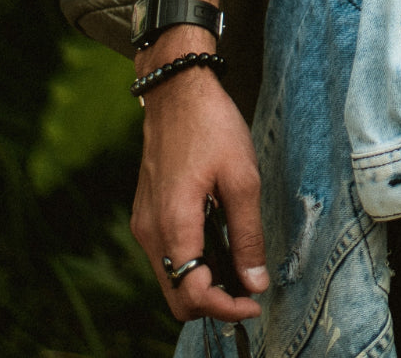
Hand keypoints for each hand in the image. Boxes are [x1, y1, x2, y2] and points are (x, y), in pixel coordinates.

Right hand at [130, 27, 267, 321]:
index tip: (255, 303)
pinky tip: (221, 245)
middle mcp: (150, 231)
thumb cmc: (212, 128)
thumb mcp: (243, 179)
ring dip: (204, 283)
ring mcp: (144, 223)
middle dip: (213, 303)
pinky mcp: (147, 213)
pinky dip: (193, 263)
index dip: (225, 308)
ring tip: (242, 268)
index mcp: (173, 224)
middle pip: (176, 295)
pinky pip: (167, 256)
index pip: (191, 293)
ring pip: (170, 277)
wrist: (177, 93)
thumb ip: (248, 235)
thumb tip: (255, 281)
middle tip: (251, 292)